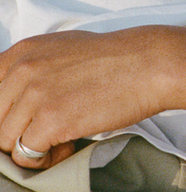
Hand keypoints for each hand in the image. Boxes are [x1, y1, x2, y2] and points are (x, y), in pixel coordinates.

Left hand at [0, 28, 168, 168]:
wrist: (148, 63)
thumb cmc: (113, 58)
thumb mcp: (61, 49)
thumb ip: (32, 68)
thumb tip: (14, 98)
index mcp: (23, 51)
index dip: (5, 113)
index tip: (23, 119)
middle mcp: (24, 69)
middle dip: (18, 132)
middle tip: (48, 130)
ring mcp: (36, 94)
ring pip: (6, 142)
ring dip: (31, 147)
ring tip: (60, 138)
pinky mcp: (51, 120)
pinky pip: (27, 156)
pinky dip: (45, 159)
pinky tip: (67, 145)